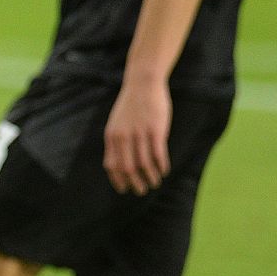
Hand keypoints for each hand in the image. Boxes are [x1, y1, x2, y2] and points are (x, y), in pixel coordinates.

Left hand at [103, 80, 172, 194]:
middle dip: (135, 183)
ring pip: (144, 165)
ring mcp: (139, 134)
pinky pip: (158, 154)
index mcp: (112, 136)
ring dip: (150, 177)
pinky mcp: (155, 130)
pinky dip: (161, 166)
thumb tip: (116, 163)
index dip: (118, 180)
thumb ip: (115, 141)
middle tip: (141, 191)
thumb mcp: (116, 123)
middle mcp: (123, 137)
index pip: (112, 165)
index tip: (124, 189)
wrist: (142, 84)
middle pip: (127, 168)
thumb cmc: (130, 105)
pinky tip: (164, 171)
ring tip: (155, 183)